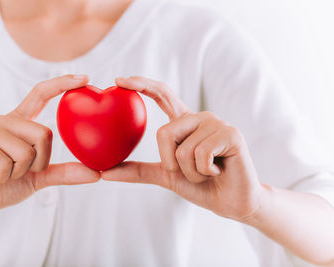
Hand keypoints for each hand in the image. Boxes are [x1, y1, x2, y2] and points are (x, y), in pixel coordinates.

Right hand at [0, 74, 99, 223]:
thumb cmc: (7, 185)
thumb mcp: (40, 177)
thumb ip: (65, 172)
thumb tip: (97, 173)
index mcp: (19, 122)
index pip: (40, 94)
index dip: (61, 84)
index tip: (85, 78)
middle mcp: (3, 121)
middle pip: (44, 133)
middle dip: (39, 161)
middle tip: (20, 170)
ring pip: (26, 151)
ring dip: (19, 172)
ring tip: (2, 173)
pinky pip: (6, 163)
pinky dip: (3, 177)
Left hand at [102, 76, 262, 221]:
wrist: (232, 203)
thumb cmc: (201, 186)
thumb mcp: (165, 175)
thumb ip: (137, 171)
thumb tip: (103, 172)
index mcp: (184, 122)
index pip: (162, 94)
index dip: (141, 84)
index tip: (118, 81)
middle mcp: (199, 117)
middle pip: (164, 133)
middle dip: (171, 163)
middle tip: (191, 172)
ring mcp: (216, 123)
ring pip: (181, 149)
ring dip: (190, 173)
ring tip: (208, 172)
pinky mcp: (230, 133)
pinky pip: (199, 155)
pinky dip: (203, 173)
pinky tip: (219, 171)